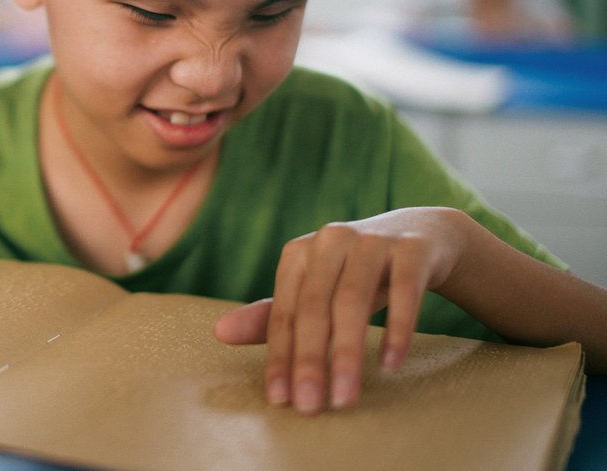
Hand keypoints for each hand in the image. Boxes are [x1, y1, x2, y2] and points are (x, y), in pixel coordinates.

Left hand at [213, 207, 469, 413]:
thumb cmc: (356, 272)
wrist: (423, 235)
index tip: (280, 399)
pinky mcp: (412, 249)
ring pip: (353, 300)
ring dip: (347, 353)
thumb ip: (274, 316)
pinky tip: (389, 364)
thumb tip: (218, 332)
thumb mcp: (318, 291)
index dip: (280, 356)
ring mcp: (372, 241)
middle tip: (309, 406)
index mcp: (299, 253)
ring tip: (345, 396)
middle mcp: (330, 241)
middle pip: (313, 307)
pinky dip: (397, 329)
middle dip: (309, 360)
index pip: (283, 312)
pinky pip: (404, 291)